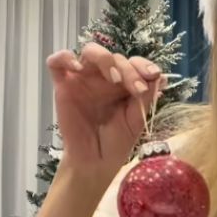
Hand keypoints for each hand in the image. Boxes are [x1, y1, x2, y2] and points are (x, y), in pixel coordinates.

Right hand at [46, 42, 164, 183]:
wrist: (95, 163)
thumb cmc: (116, 142)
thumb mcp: (136, 120)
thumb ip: (145, 98)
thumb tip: (159, 77)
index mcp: (123, 83)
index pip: (133, 62)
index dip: (144, 65)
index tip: (154, 75)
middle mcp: (103, 77)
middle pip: (115, 56)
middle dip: (129, 69)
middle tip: (136, 88)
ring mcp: (83, 79)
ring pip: (90, 52)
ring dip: (104, 58)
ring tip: (114, 78)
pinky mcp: (63, 86)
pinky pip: (56, 63)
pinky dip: (64, 57)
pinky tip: (76, 66)